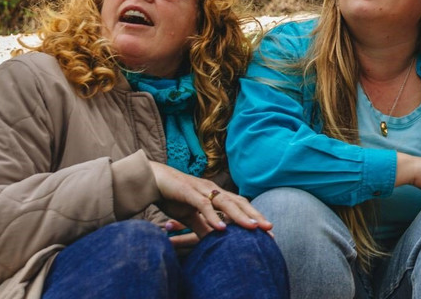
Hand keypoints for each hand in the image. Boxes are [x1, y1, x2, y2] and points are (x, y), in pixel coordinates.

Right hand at [149, 161, 273, 240]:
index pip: (240, 206)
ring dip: (240, 216)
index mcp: (216, 194)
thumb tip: (215, 240)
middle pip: (239, 203)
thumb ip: (203, 226)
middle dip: (255, 216)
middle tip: (269, 229)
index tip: (266, 232)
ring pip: (225, 203)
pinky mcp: (188, 192)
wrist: (151, 180)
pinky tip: (221, 228)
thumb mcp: (190, 216)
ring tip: (252, 228)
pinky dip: (213, 216)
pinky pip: (203, 206)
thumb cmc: (172, 196)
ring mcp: (202, 190)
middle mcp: (213, 190)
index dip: (254, 217)